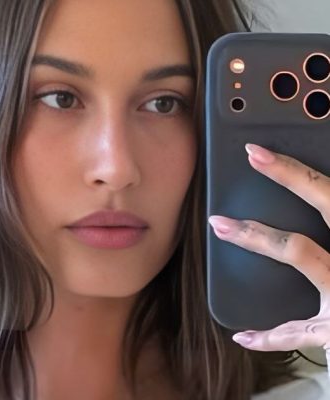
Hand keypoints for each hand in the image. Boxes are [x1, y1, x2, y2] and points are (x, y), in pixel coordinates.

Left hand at [208, 143, 329, 374]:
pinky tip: (242, 334)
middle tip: (253, 156)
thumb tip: (310, 211)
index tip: (259, 152)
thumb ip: (328, 229)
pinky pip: (296, 332)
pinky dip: (267, 336)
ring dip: (257, 236)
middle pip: (329, 205)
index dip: (297, 170)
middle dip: (290, 176)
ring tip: (221, 224)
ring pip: (302, 251)